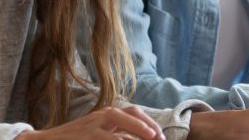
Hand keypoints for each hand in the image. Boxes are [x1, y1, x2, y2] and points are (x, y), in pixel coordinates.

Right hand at [18, 106, 163, 139]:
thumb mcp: (94, 133)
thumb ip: (112, 134)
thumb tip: (132, 138)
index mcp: (105, 115)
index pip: (133, 111)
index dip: (149, 122)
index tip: (160, 136)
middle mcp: (101, 116)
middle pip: (131, 113)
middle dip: (149, 126)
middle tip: (160, 139)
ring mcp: (94, 126)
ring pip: (122, 125)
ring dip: (140, 132)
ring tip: (153, 139)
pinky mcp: (88, 136)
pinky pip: (110, 138)